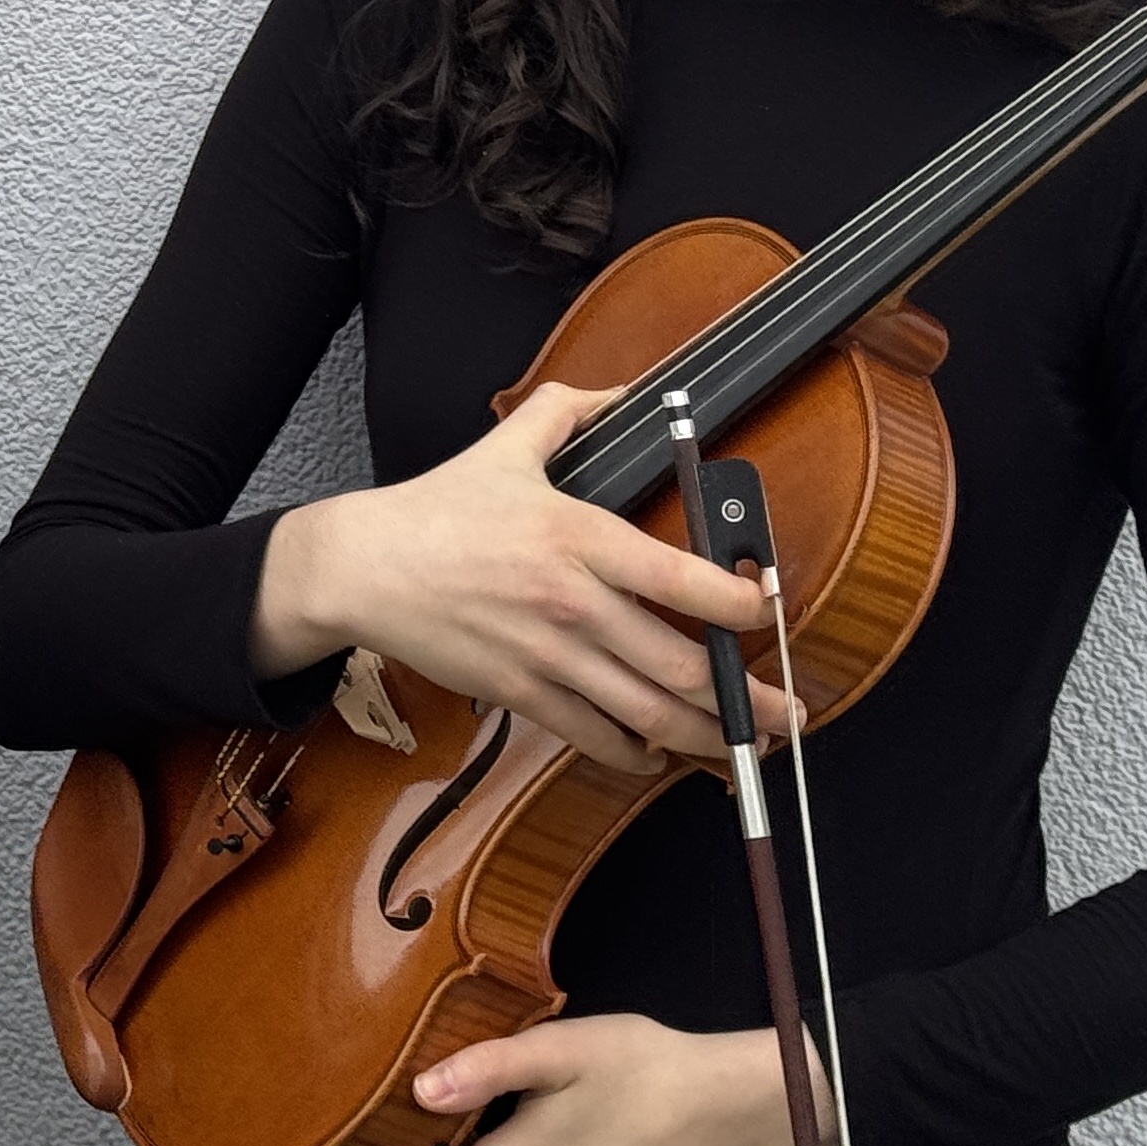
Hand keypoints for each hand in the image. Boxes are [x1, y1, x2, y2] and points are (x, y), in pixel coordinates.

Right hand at [253, 381, 796, 772]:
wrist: (365, 568)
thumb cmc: (438, 509)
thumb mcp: (509, 443)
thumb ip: (572, 410)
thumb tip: (624, 392)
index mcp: (581, 537)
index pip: (682, 579)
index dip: (739, 603)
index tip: (769, 608)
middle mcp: (574, 605)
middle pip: (677, 666)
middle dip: (742, 699)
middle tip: (782, 711)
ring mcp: (548, 657)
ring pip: (644, 714)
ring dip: (702, 738)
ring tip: (742, 747)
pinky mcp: (520, 694)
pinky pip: (591, 736)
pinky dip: (633, 753)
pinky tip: (658, 753)